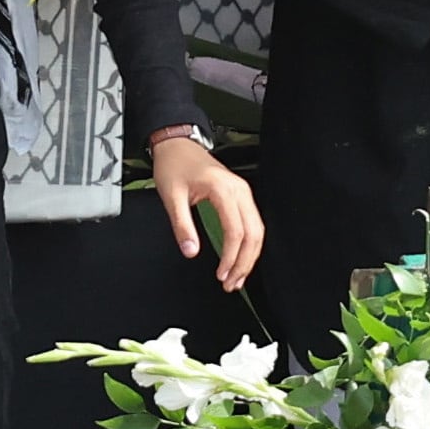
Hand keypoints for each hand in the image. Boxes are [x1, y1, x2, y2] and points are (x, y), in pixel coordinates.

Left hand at [148, 133, 264, 291]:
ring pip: (258, 231)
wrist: (177, 145)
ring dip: (250, 257)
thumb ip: (182, 225)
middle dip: (244, 263)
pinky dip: (249, 245)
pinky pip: (253, 224)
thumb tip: (191, 250)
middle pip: (254, 234)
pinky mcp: (241, 197)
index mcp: (223, 190)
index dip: (230, 257)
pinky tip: (240, 259)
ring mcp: (243, 193)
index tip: (221, 274)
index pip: (235, 231)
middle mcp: (239, 191)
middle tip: (232, 283)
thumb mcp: (171, 197)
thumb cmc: (174, 166)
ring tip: (237, 277)